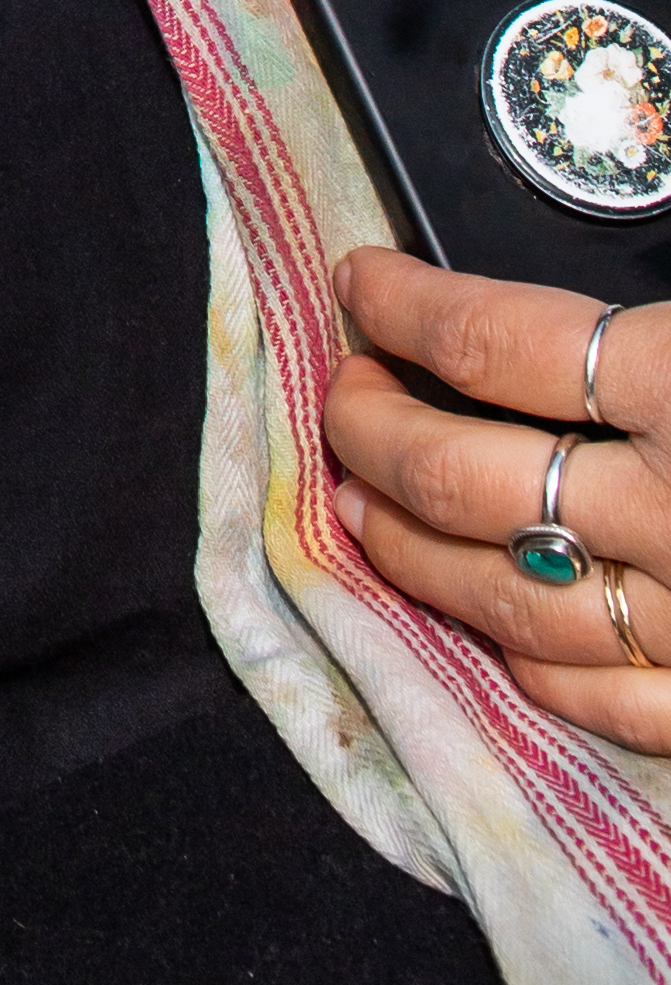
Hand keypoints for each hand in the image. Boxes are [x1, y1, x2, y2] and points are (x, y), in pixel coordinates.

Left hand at [327, 252, 670, 753]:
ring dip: (413, 553)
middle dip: (372, 430)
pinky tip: (493, 628)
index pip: (495, 343)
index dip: (402, 308)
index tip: (358, 284)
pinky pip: (599, 699)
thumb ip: (653, 326)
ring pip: (508, 599)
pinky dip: (532, 663)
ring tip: (363, 509)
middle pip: (459, 476)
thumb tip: (564, 314)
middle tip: (345, 396)